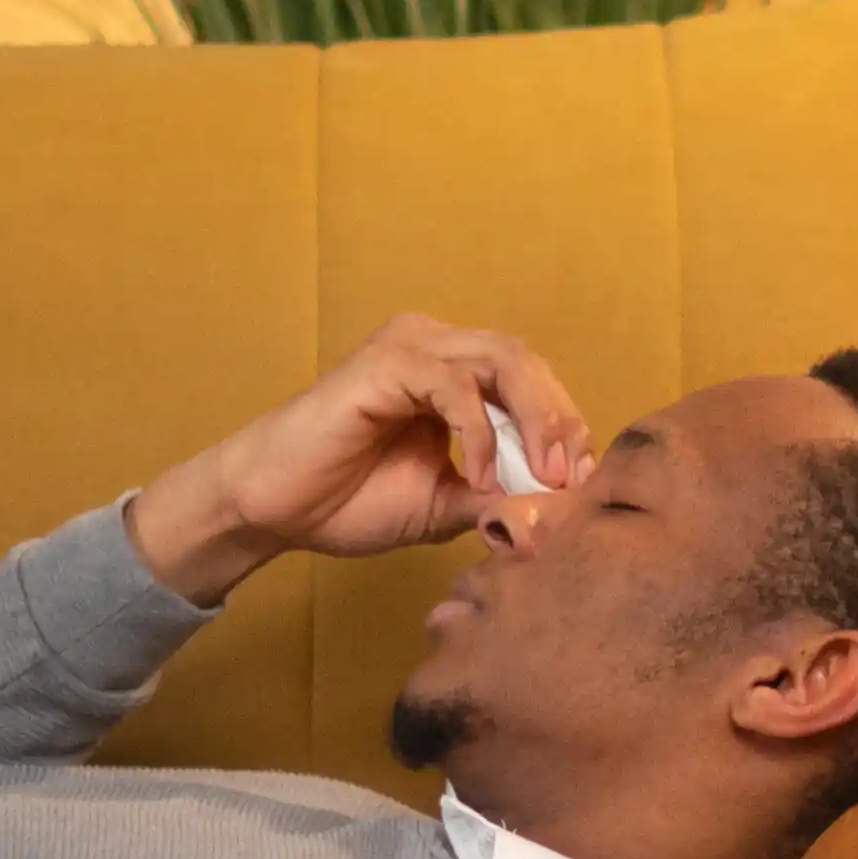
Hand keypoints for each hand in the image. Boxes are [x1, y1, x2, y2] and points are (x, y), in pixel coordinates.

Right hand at [130, 315, 590, 604]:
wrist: (273, 508)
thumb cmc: (348, 500)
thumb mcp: (445, 505)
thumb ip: (499, 497)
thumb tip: (562, 510)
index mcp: (453, 373)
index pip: (533, 382)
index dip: (567, 427)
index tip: (584, 484)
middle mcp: (436, 348)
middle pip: (527, 363)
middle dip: (561, 421)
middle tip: (571, 480)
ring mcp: (410, 350)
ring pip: (502, 360)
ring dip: (534, 420)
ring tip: (542, 475)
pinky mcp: (386, 364)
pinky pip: (455, 385)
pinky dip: (481, 431)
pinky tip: (481, 474)